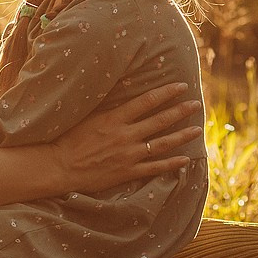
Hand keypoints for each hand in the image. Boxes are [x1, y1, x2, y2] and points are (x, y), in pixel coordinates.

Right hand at [51, 83, 200, 194]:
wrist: (59, 166)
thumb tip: (122, 86)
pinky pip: (155, 167)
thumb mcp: (87, 115)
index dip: (166, 93)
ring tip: (197, 129)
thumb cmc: (69, 138)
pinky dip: (171, 163)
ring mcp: (128, 155)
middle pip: (160, 120)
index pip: (147, 101)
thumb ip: (107, 104)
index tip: (181, 86)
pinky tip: (185, 159)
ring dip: (182, 135)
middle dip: (180, 110)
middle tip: (196, 103)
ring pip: (162, 144)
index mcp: (115, 118)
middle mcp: (125, 135)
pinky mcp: (127, 172)